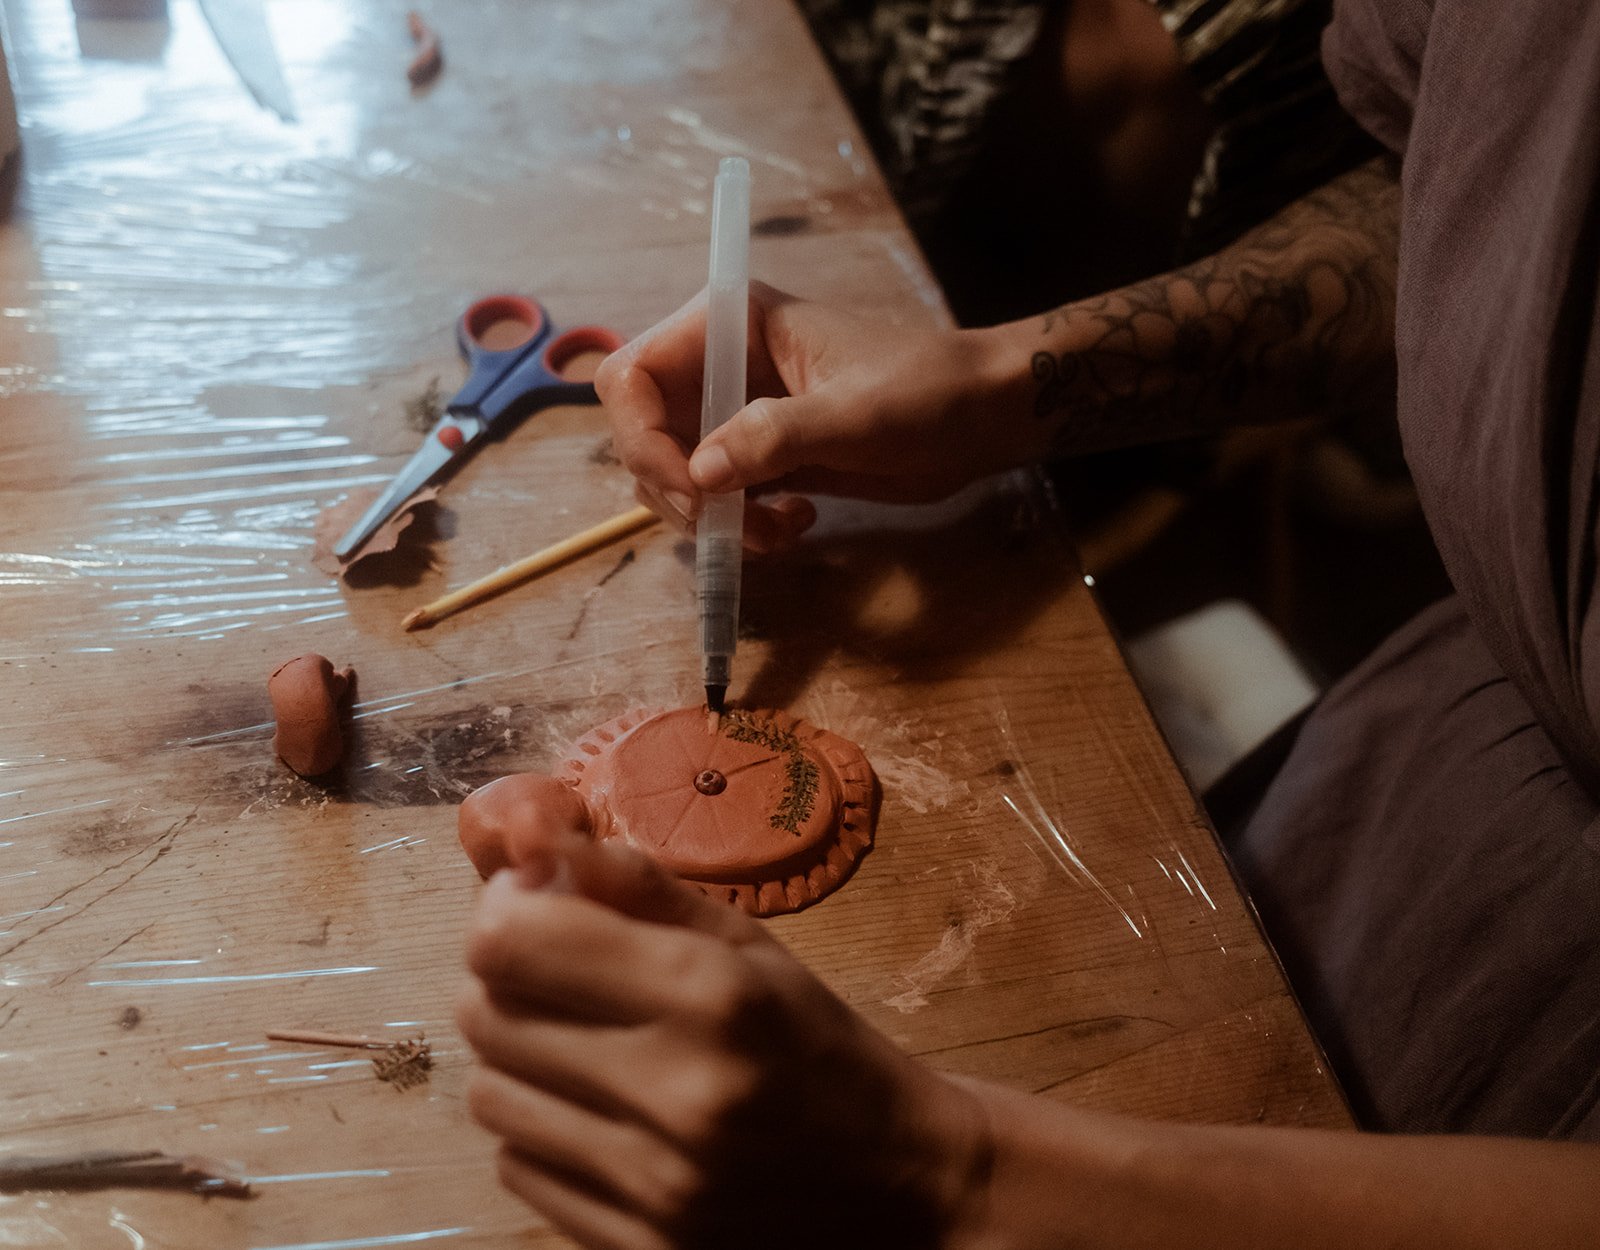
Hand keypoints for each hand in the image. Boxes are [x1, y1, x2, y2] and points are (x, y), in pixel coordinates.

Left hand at [456, 831, 992, 1249]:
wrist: (900, 1184)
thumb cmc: (817, 1045)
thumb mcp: (748, 945)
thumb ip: (635, 887)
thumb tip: (527, 841)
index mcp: (713, 995)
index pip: (513, 941)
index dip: (503, 910)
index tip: (530, 904)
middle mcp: (677, 1093)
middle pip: (486, 1015)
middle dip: (507, 978)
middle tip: (556, 972)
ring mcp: (655, 1186)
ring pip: (489, 1096)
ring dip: (518, 1058)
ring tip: (579, 1047)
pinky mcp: (638, 1249)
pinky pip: (517, 1169)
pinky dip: (541, 1132)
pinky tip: (601, 1116)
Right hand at [593, 282, 1008, 551]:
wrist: (983, 418)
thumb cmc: (927, 393)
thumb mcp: (853, 415)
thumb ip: (773, 437)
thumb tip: (700, 475)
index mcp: (730, 324)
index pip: (633, 375)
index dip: (643, 438)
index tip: (691, 491)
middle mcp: (720, 365)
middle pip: (642, 435)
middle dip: (679, 493)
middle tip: (733, 525)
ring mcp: (737, 414)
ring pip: (675, 478)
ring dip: (713, 520)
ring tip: (777, 531)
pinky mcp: (760, 458)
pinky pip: (716, 502)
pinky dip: (740, 528)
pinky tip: (796, 524)